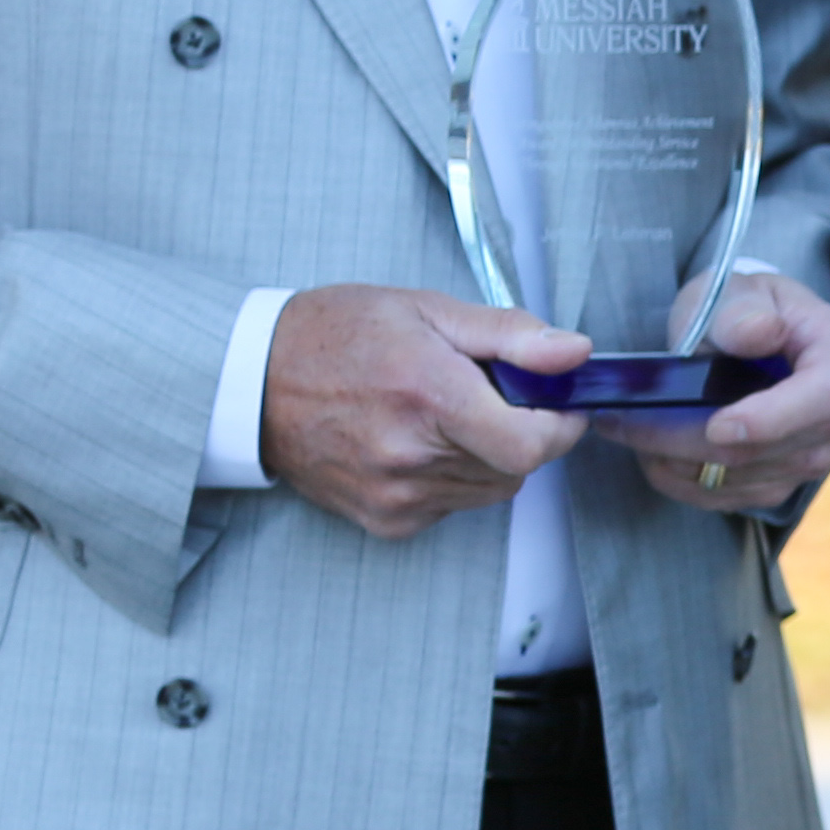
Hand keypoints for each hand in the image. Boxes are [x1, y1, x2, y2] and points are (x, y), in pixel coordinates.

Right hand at [265, 285, 585, 538]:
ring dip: (488, 457)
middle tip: (489, 394)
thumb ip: (510, 335)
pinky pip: (452, 506)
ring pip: (489, 490)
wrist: (254, 381)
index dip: (560, 425)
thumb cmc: (338, 334)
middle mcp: (413, 456)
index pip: (533, 445)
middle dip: (522, 431)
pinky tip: (418, 442)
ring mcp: (397, 495)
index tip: (557, 401)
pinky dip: (453, 478)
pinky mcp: (385, 519)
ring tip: (445, 414)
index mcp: (430, 396)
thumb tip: (576, 353)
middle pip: (518, 468)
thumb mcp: (427, 310)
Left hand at [624, 271, 829, 517]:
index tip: (717, 427)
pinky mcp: (784, 481)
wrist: (755, 334)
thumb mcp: (738, 289)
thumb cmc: (745, 308)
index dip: (773, 418)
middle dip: (692, 442)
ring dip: (680, 463)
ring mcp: (815, 454)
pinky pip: (733, 497)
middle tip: (627, 424)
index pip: (824, 397)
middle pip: (773, 448)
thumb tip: (758, 332)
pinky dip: (684, 482)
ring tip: (630, 432)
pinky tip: (652, 454)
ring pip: (746, 478)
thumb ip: (742, 311)